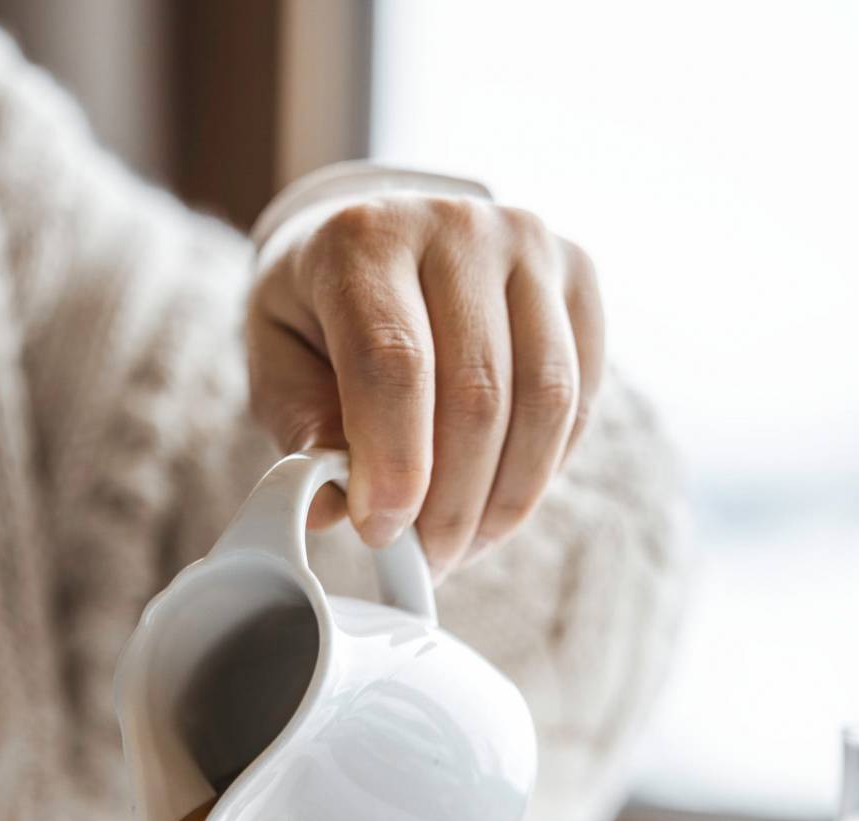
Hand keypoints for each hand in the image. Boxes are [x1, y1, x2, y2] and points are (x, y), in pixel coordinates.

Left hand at [247, 195, 603, 578]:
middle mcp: (456, 225)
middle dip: (451, 504)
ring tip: (465, 543)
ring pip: (544, 403)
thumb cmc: (322, 313)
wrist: (383, 240)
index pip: (395, 365)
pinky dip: (542, 468)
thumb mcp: (278, 364)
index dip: (395, 469)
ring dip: (505, 499)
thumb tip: (337, 508)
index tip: (380, 532)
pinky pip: (580, 399)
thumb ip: (302, 432)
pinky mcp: (578, 276)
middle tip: (425, 557)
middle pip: (478, 395)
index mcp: (363, 237)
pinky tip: (500, 499)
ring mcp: (528, 245)